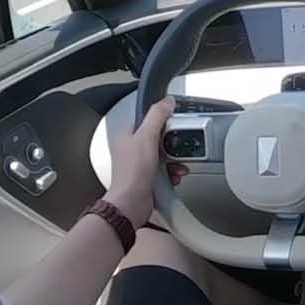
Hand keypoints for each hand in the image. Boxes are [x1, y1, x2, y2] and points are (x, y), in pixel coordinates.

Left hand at [105, 96, 186, 227]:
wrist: (131, 203)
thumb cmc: (132, 174)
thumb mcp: (147, 137)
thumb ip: (157, 116)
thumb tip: (167, 101)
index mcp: (126, 135)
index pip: (147, 119)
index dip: (163, 122)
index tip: (173, 126)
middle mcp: (131, 149)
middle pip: (160, 138)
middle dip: (173, 145)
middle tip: (177, 148)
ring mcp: (139, 164)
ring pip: (164, 155)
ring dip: (175, 160)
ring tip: (178, 165)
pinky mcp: (148, 177)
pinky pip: (166, 169)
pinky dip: (173, 172)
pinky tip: (174, 175)